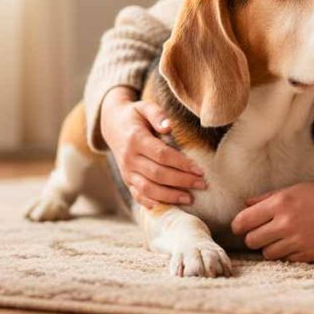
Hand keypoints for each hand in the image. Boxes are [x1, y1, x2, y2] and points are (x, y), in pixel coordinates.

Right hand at [100, 86, 206, 208]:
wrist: (112, 125)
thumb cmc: (135, 116)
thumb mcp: (144, 107)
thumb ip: (157, 114)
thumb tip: (169, 126)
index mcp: (136, 139)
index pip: (162, 155)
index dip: (182, 164)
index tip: (200, 170)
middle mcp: (130, 158)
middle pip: (158, 174)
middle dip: (182, 181)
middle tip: (202, 185)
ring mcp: (127, 172)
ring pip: (148, 189)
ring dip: (170, 196)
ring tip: (190, 198)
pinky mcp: (127, 180)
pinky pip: (138, 195)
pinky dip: (152, 203)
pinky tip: (169, 206)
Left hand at [230, 177, 313, 262]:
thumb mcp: (298, 188)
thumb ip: (269, 198)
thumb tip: (246, 205)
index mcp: (281, 202)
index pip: (243, 221)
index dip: (239, 225)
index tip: (242, 226)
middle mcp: (287, 223)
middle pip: (252, 240)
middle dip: (254, 236)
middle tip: (264, 231)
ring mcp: (298, 241)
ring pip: (267, 253)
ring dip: (270, 247)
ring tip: (283, 237)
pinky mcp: (309, 255)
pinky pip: (286, 260)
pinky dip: (287, 254)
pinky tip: (298, 243)